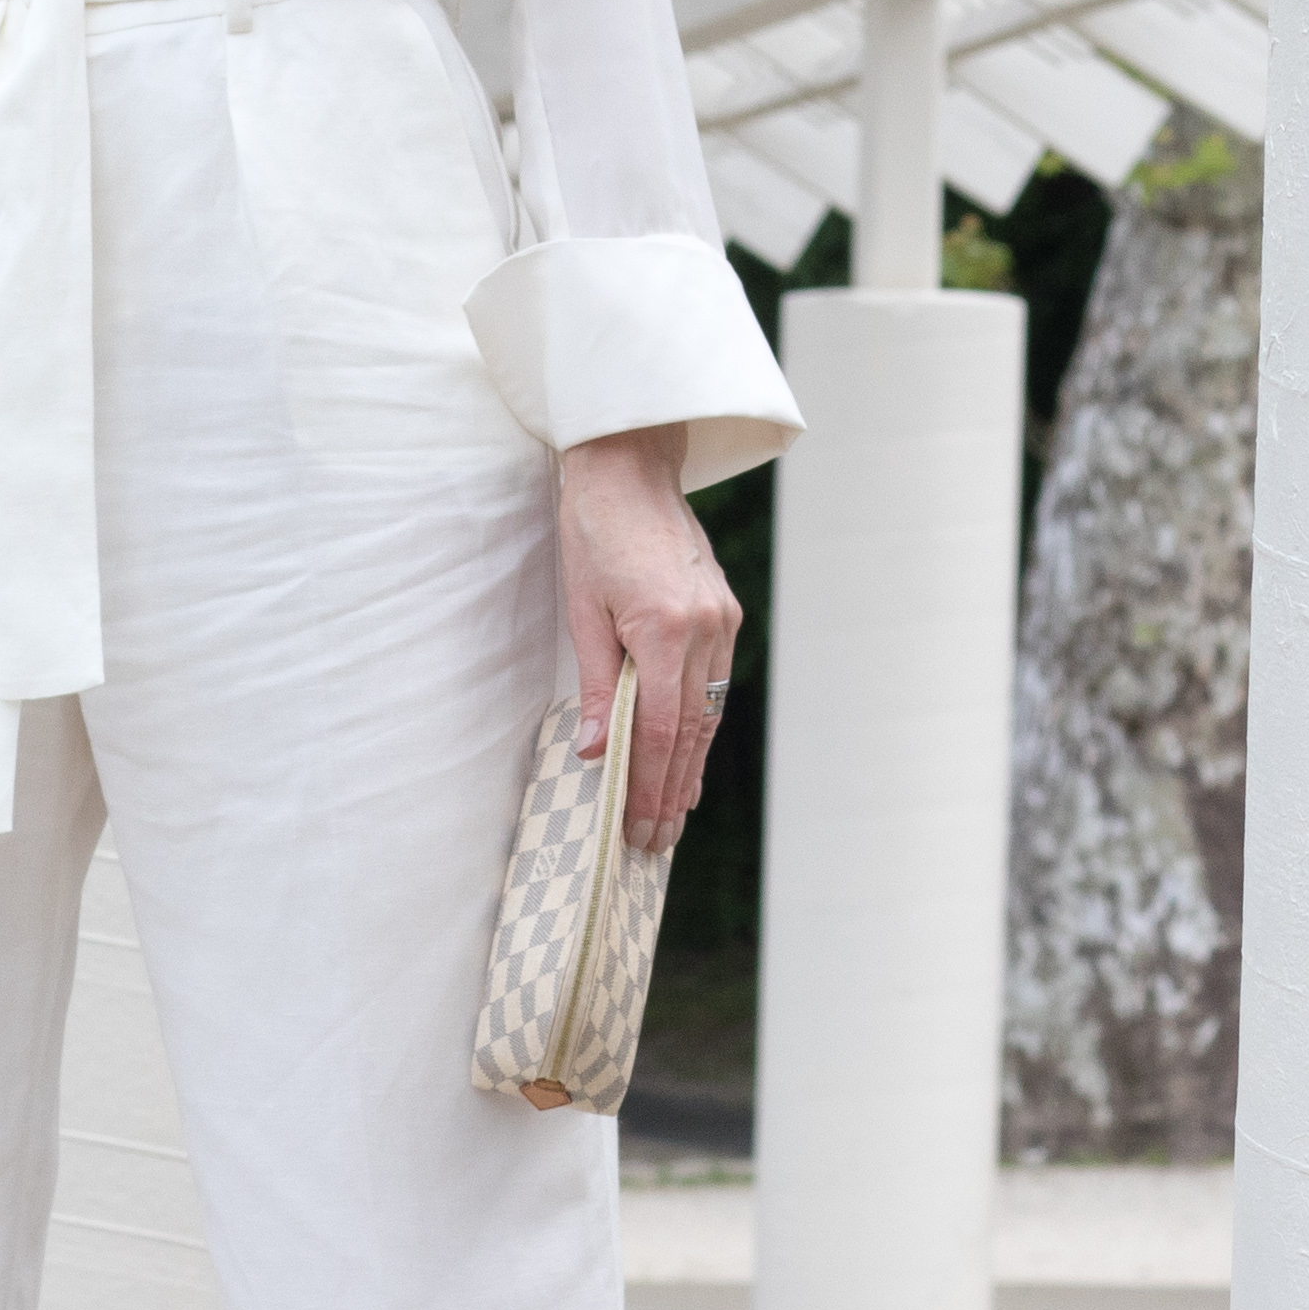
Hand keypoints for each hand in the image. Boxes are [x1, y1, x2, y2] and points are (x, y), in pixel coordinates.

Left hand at [558, 427, 738, 851]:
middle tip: (656, 841)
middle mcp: (706, 630)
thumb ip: (597, 685)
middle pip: (691, 732)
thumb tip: (598, 752)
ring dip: (691, 767)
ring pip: (709, 713)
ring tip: (674, 814)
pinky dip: (700, 726)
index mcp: (666, 630)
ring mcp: (723, 622)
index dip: (649, 786)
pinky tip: (689, 758)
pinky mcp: (726, 614)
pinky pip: (714, 686)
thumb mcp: (582, 610)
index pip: (660, 730)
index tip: (637, 827)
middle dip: (672, 792)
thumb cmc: (594, 533)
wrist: (632, 469)